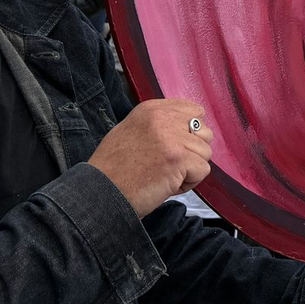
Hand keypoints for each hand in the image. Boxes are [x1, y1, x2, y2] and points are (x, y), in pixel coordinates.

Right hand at [87, 99, 211, 218]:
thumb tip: (189, 125)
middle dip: (192, 151)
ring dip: (190, 169)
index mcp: (152, 109)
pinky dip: (189, 183)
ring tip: (164, 176)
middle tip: (168, 166)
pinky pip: (203, 170)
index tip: (172, 148)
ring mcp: (173, 138)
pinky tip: (167, 186)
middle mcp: (164, 118)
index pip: (194, 111)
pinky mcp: (179, 159)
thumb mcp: (131, 131)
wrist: (99, 194)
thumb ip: (159, 123)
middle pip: (204, 131)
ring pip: (205, 152)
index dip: (189, 134)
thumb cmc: (113, 169)